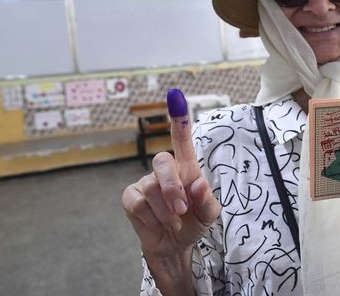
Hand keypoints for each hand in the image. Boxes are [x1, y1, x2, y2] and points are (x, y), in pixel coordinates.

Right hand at [122, 89, 220, 260]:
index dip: (178, 118)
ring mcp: (145, 182)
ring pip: (151, 189)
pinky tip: (158, 224)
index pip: (182, 140)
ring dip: (166, 212)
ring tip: (174, 222)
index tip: (175, 95)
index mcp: (186, 167)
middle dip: (172, 188)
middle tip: (182, 210)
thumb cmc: (194, 222)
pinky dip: (151, 219)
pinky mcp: (130, 197)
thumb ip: (207, 200)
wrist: (175, 245)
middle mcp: (164, 170)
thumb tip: (198, 182)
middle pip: (162, 162)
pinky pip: (137, 204)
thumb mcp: (209, 215)